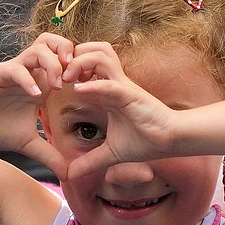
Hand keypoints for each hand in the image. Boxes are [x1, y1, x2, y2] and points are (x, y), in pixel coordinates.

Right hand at [0, 33, 74, 178]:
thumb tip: (69, 174)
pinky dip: (28, 80)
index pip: (64, 58)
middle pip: (54, 41)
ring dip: (52, 65)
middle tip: (75, 78)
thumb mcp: (28, 143)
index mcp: (40, 82)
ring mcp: (14, 70)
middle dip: (69, 54)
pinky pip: (16, 69)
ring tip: (57, 87)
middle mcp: (30, 72)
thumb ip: (49, 155)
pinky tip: (35, 97)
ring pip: (38, 49)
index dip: (79, 67)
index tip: (87, 87)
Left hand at [62, 42, 175, 178]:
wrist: (171, 141)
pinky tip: (79, 90)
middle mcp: (114, 83)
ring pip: (101, 56)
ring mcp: (123, 87)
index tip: (54, 81)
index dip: (69, 66)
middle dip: (72, 56)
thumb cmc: (145, 141)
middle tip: (58, 73)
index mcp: (108, 91)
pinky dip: (94, 85)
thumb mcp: (110, 154)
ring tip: (67, 79)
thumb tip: (70, 175)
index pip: (86, 65)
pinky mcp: (131, 95)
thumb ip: (89, 161)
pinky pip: (111, 83)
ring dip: (81, 63)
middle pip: (92, 50)